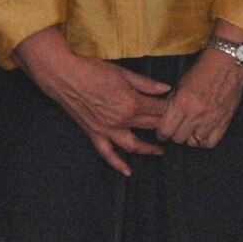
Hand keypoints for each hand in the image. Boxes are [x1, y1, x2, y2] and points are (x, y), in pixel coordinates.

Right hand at [13, 27, 171, 175]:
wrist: (64, 76)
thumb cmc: (92, 70)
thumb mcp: (123, 72)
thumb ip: (145, 84)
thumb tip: (165, 89)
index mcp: (131, 102)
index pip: (159, 109)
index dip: (170, 108)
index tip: (177, 107)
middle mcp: (121, 120)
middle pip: (150, 126)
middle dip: (163, 126)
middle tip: (173, 126)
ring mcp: (107, 129)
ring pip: (134, 145)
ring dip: (148, 149)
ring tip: (160, 150)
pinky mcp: (94, 134)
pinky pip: (107, 154)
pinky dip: (118, 164)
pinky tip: (128, 171)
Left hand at [156, 49, 242, 149]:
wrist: (229, 63)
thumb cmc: (204, 69)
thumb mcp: (181, 82)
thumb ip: (173, 102)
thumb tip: (165, 117)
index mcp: (182, 102)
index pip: (165, 130)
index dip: (161, 132)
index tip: (163, 131)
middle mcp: (196, 114)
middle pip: (178, 138)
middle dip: (175, 134)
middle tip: (177, 127)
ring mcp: (211, 119)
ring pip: (193, 142)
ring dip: (190, 137)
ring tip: (191, 128)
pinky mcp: (224, 122)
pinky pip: (210, 142)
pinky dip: (204, 140)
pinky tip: (203, 132)